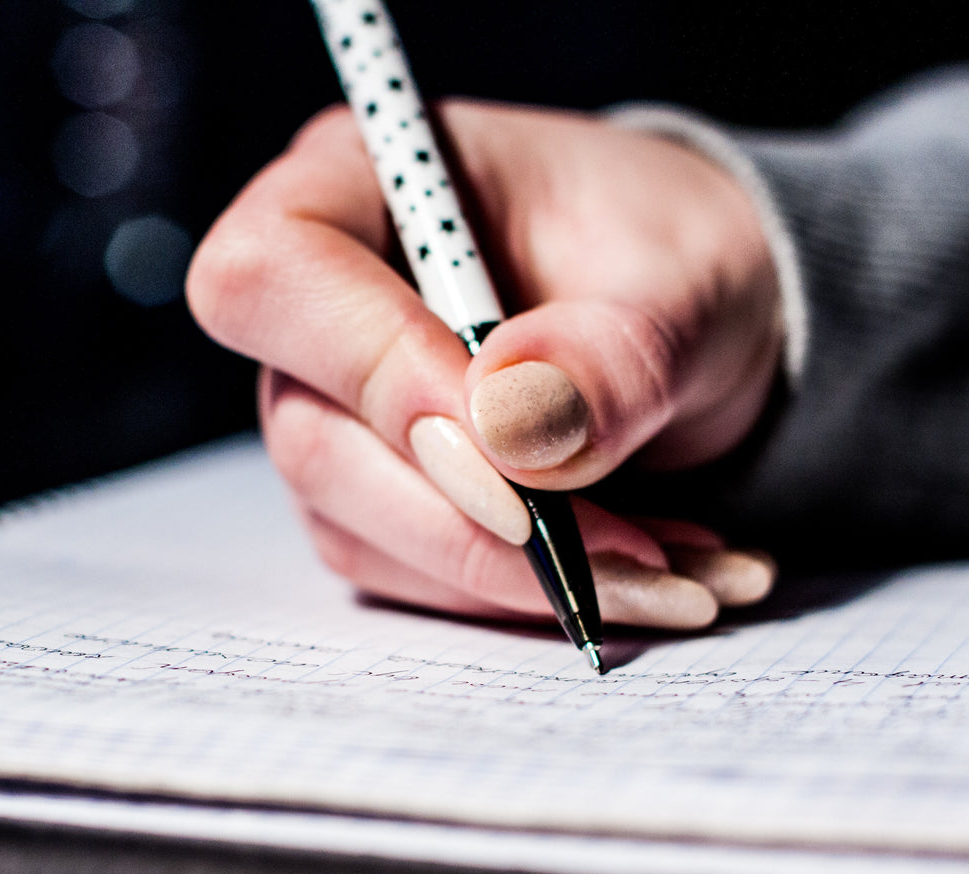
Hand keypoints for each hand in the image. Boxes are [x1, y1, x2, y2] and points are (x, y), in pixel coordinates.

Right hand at [187, 99, 780, 628]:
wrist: (695, 318)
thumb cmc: (676, 256)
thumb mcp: (687, 282)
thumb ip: (612, 351)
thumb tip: (514, 427)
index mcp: (362, 184)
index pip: (273, 275)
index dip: (374, 369)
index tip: (510, 440)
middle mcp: (321, 306)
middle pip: (313, 436)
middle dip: (478, 518)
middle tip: (641, 556)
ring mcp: (332, 411)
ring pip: (362, 530)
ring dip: (520, 576)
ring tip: (677, 574)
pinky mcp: (369, 498)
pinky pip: (415, 577)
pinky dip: (527, 594)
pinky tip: (639, 572)